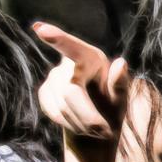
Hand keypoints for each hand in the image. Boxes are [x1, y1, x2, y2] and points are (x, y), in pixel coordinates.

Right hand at [34, 22, 129, 161]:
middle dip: (87, 117)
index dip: (57, 38)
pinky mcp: (45, 91)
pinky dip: (69, 123)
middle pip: (69, 93)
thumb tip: (121, 63)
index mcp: (91, 57)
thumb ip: (120, 83)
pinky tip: (80, 124)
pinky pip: (53, 112)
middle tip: (106, 132)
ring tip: (96, 128)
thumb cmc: (113, 105)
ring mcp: (54, 76)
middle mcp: (69, 62)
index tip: (41, 29)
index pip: (74, 48)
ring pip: (61, 107)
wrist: (97, 123)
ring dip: (80, 123)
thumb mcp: (121, 97)